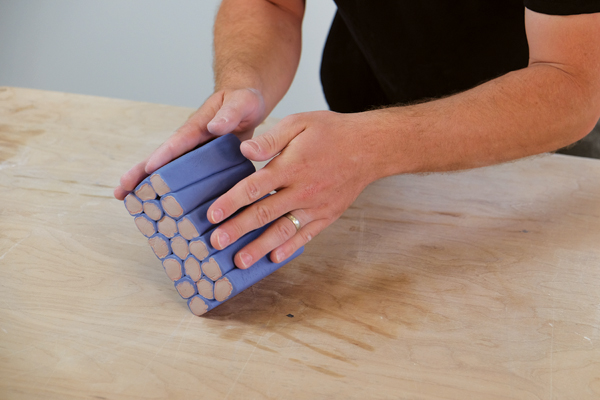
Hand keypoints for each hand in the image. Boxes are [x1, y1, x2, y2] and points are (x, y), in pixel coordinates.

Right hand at [114, 88, 265, 199]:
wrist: (246, 102)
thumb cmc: (242, 100)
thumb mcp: (241, 102)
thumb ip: (229, 114)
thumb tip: (213, 127)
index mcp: (197, 127)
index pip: (178, 142)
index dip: (164, 155)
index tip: (149, 168)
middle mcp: (190, 142)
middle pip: (162, 159)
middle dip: (141, 174)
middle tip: (120, 191)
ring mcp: (194, 154)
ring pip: (169, 172)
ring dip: (149, 186)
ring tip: (128, 203)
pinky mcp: (202, 164)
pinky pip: (186, 179)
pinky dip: (175, 193)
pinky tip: (167, 212)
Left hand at [207, 110, 380, 268]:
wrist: (370, 148)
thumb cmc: (331, 132)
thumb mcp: (300, 123)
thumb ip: (271, 138)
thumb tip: (245, 149)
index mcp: (291, 166)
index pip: (254, 187)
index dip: (231, 202)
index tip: (211, 215)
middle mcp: (302, 190)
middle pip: (264, 213)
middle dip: (238, 230)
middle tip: (216, 244)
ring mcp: (316, 206)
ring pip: (283, 230)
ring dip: (260, 247)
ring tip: (240, 262)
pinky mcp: (328, 215)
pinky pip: (306, 235)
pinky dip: (290, 247)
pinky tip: (273, 258)